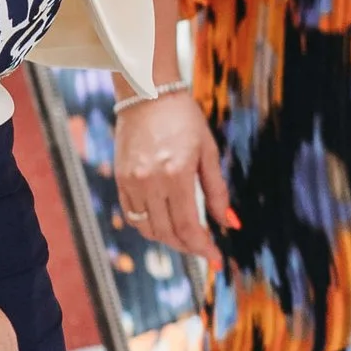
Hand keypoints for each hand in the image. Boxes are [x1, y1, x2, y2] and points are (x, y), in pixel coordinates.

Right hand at [113, 88, 231, 258]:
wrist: (148, 93)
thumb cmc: (183, 118)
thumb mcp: (208, 151)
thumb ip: (217, 191)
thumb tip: (229, 223)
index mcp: (176, 174)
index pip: (188, 226)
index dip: (202, 247)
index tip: (215, 256)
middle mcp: (150, 181)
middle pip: (167, 232)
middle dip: (187, 247)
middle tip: (203, 249)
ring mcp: (132, 181)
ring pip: (147, 228)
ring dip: (167, 239)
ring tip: (185, 238)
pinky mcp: (120, 178)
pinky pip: (132, 214)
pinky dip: (148, 225)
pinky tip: (163, 223)